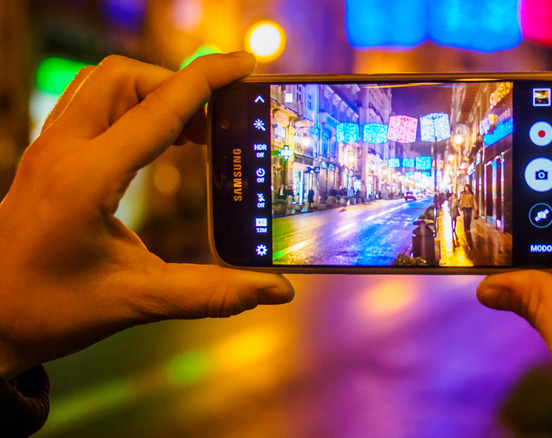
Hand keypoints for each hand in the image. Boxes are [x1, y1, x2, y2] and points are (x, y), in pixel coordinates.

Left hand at [0, 53, 293, 379]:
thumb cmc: (53, 310)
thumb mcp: (138, 301)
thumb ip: (212, 293)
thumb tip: (276, 289)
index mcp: (86, 181)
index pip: (158, 110)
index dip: (206, 80)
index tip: (244, 64)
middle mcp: (62, 152)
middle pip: (125, 77)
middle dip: (177, 85)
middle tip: (214, 124)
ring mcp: (47, 148)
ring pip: (103, 82)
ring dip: (151, 92)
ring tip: (188, 134)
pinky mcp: (45, 154)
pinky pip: (88, 101)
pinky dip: (128, 104)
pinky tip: (151, 141)